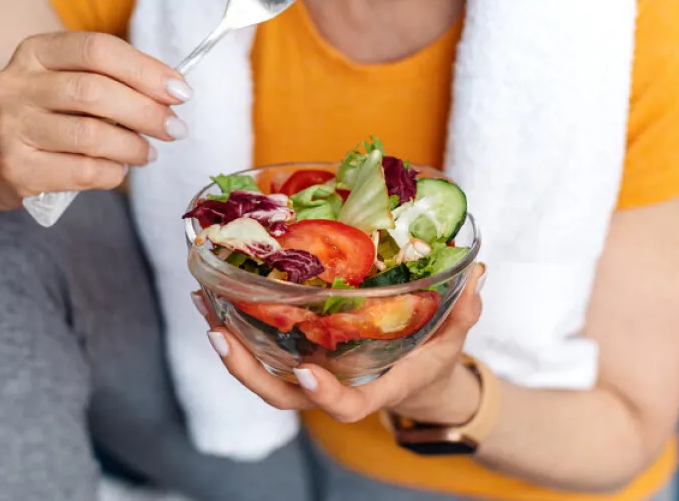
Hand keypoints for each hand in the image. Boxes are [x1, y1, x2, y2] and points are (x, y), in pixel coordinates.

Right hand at [0, 31, 192, 207]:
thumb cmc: (39, 116)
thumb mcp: (62, 82)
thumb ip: (109, 80)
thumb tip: (172, 93)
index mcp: (34, 51)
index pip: (98, 50)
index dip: (146, 70)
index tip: (179, 91)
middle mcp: (16, 85)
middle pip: (96, 92)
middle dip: (147, 112)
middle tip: (175, 128)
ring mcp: (10, 128)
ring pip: (91, 135)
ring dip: (134, 147)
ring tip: (149, 152)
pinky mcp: (15, 169)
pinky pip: (82, 172)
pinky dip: (113, 173)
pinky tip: (120, 170)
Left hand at [197, 264, 484, 424]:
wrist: (416, 377)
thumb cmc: (434, 356)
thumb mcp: (455, 336)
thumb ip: (463, 311)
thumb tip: (477, 274)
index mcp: (376, 386)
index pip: (349, 406)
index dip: (325, 395)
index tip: (306, 373)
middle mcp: (336, 386)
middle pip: (284, 396)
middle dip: (248, 371)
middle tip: (220, 333)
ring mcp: (312, 374)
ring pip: (263, 375)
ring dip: (228, 344)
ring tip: (202, 304)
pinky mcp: (297, 356)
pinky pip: (260, 350)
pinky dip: (233, 326)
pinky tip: (211, 294)